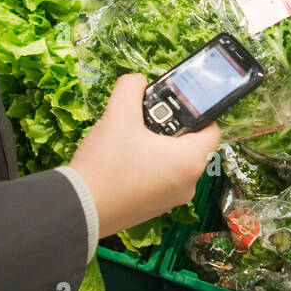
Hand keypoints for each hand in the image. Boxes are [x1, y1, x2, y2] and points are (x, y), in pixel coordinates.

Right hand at [70, 74, 219, 238]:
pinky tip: (124, 157)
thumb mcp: (117, 115)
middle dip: (170, 126)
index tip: (175, 103)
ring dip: (156, 145)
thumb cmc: (105, 165)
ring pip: (173, 161)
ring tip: (131, 136)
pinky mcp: (154, 208)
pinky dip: (148, 164)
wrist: (78, 209)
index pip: (211, 128)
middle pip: (191, 144)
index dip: (196, 111)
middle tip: (147, 117)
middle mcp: (188, 184)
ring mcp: (171, 199)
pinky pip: (160, 178)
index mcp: (189, 161)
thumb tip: (137, 81)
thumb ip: (131, 88)